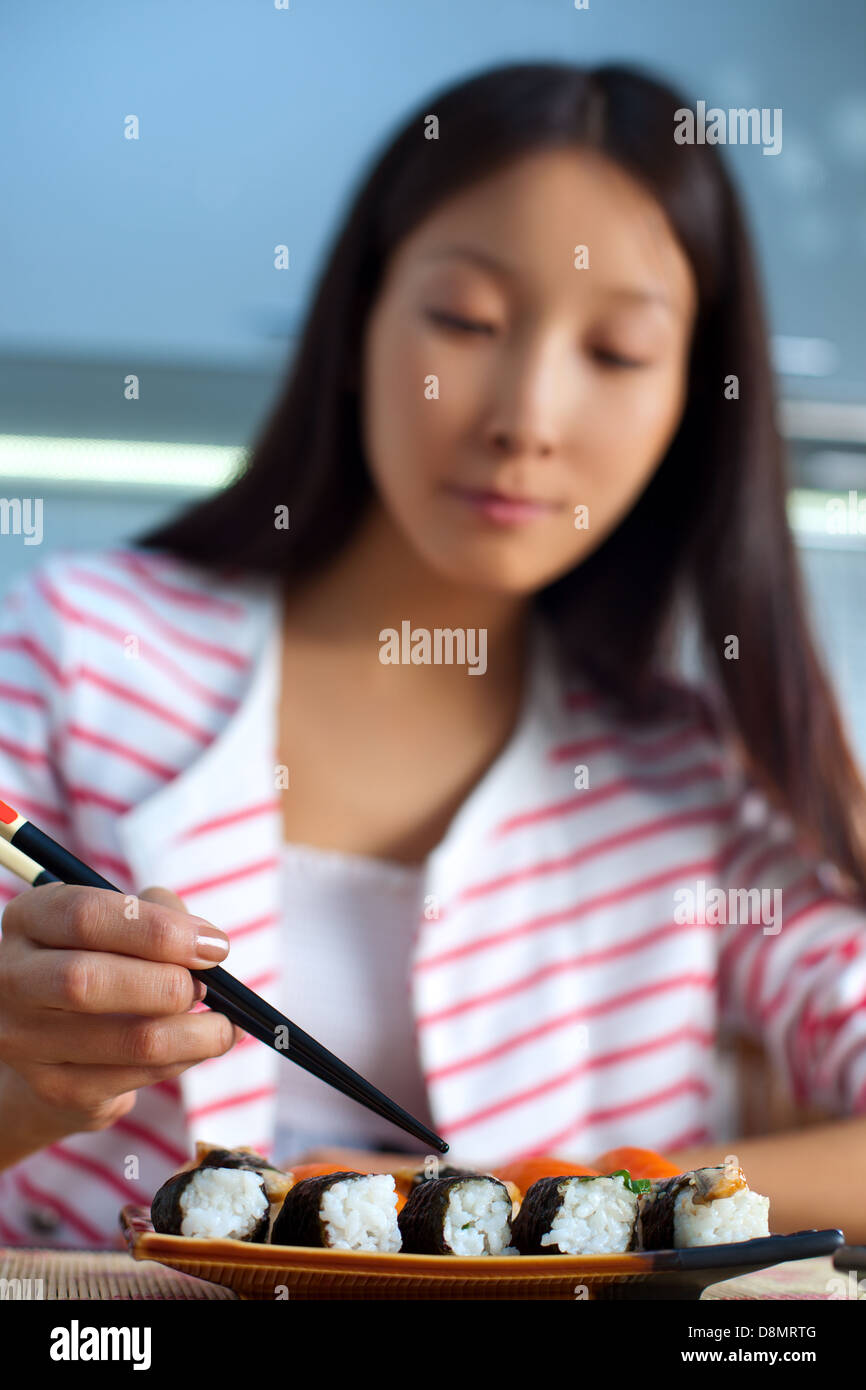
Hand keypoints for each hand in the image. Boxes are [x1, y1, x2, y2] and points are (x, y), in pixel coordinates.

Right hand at [0, 881, 240, 1142]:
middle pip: (87, 982)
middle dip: (168, 984)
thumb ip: (160, 914)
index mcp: (28, 919)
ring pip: (127, 1039)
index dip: (158, 930)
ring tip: (222, 1024)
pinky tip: (202, 1045)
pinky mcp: (55, 1089)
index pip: (84, 916)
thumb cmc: (105, 958)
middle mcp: (12, 979)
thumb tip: (206, 945)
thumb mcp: (123, 920)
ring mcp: (25, 1040)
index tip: (213, 945)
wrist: (59, 1037)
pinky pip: (136, 1077)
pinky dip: (184, 1060)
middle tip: (209, 986)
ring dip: (193, 1033)